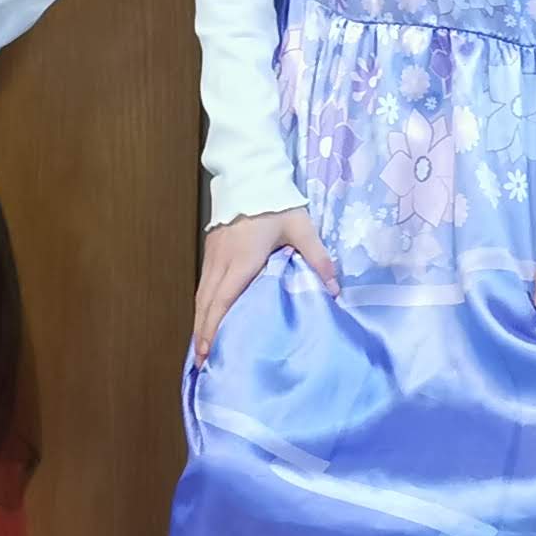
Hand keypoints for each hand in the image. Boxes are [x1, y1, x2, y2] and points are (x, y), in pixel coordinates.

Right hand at [194, 207, 335, 360]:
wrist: (249, 173)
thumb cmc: (275, 203)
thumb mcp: (301, 228)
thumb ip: (317, 257)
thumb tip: (334, 289)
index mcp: (243, 260)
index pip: (224, 300)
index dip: (214, 328)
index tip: (208, 352)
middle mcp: (222, 262)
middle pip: (206, 304)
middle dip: (202, 333)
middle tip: (200, 361)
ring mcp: (213, 255)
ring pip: (201, 294)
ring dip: (200, 320)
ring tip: (201, 346)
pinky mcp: (211, 249)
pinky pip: (203, 284)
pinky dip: (203, 305)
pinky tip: (206, 315)